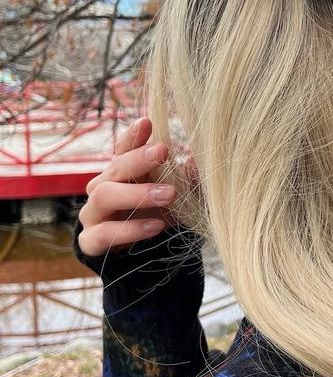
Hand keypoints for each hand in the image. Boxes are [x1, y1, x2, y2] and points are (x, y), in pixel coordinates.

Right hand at [76, 116, 178, 256]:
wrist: (144, 255)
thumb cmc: (159, 213)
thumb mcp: (177, 193)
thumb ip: (185, 177)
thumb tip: (199, 158)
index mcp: (121, 172)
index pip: (123, 147)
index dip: (133, 135)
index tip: (147, 122)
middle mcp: (102, 188)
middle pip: (114, 168)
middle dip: (138, 159)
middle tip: (163, 152)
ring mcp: (93, 214)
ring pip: (104, 196)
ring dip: (137, 194)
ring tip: (169, 195)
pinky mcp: (90, 241)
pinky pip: (104, 234)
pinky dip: (131, 229)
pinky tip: (156, 226)